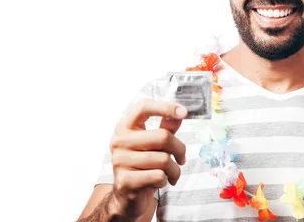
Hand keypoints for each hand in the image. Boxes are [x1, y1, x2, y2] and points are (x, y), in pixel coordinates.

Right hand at [108, 99, 187, 218]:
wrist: (128, 196)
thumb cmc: (144, 165)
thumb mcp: (154, 143)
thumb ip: (166, 127)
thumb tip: (180, 114)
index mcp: (125, 127)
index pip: (143, 107)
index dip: (165, 107)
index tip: (184, 112)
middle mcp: (119, 141)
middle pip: (163, 137)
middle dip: (179, 149)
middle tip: (181, 159)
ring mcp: (119, 161)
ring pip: (164, 159)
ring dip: (175, 170)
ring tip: (171, 174)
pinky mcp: (125, 181)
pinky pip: (158, 176)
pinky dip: (165, 180)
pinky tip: (159, 182)